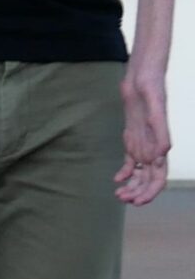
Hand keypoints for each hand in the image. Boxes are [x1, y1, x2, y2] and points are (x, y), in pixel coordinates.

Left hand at [114, 63, 170, 205]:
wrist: (142, 77)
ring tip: (119, 194)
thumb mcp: (155, 109)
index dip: (150, 192)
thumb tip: (162, 155)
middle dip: (138, 192)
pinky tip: (117, 179)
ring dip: (132, 184)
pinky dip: (125, 171)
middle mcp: (153, 147)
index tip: (137, 201)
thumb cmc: (151, 90)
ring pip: (140, 172)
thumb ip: (160, 132)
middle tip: (122, 199)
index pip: (158, 177)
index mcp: (160, 146)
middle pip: (148, 178)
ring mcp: (143, 142)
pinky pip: (131, 159)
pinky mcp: (133, 136)